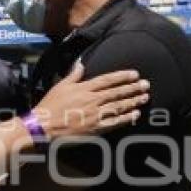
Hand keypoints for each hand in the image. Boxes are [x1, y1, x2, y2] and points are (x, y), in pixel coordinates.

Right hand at [33, 63, 149, 138]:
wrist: (44, 126)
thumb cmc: (50, 105)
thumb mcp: (60, 86)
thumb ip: (74, 75)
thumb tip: (81, 63)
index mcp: (84, 88)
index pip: (108, 80)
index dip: (123, 76)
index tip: (135, 74)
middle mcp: (92, 100)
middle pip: (117, 92)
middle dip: (133, 88)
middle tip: (146, 84)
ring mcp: (95, 114)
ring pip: (119, 106)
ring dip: (133, 101)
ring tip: (145, 97)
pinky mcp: (95, 128)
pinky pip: (115, 122)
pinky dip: (126, 118)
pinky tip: (136, 114)